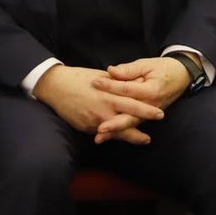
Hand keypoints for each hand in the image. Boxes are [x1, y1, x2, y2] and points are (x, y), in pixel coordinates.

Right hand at [32, 65, 163, 142]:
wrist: (55, 87)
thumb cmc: (78, 78)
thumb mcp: (100, 76)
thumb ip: (116, 82)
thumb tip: (130, 83)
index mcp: (108, 95)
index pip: (132, 104)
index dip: (147, 110)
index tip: (160, 114)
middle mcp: (103, 110)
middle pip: (126, 124)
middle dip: (139, 132)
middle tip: (150, 138)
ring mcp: (94, 121)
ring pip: (114, 133)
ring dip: (127, 137)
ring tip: (141, 139)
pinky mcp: (85, 127)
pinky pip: (101, 133)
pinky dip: (110, 134)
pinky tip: (117, 135)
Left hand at [90, 57, 194, 143]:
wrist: (181, 76)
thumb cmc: (163, 68)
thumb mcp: (147, 64)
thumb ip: (129, 69)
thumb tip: (111, 71)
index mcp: (151, 90)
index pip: (127, 90)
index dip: (110, 86)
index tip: (94, 83)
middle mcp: (151, 106)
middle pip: (130, 116)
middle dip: (114, 124)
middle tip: (99, 129)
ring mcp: (149, 114)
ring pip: (130, 124)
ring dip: (115, 132)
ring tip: (100, 137)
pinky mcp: (146, 116)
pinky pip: (132, 124)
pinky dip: (121, 131)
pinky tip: (108, 136)